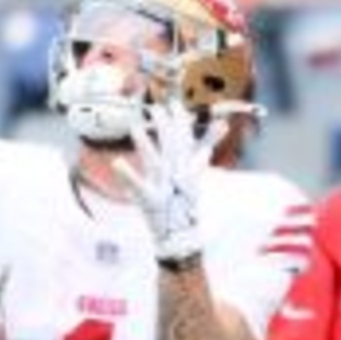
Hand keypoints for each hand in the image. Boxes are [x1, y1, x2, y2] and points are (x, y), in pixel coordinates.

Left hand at [113, 100, 216, 262]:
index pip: (184, 139)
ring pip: (154, 161)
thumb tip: (224, 122)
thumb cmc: (184, 201)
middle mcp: (175, 174)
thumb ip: (206, 144)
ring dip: (145, 144)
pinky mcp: (151, 200)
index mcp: (185, 166)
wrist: (182, 235)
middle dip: (164, 126)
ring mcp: (163, 187)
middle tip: (155, 108)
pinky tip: (116, 162)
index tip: (174, 104)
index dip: (179, 121)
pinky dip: (127, 175)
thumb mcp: (196, 171)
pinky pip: (138, 186)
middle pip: (171, 147)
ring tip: (134, 127)